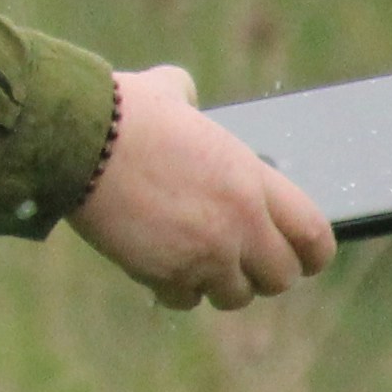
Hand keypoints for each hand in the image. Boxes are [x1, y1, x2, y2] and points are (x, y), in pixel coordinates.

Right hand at [68, 66, 336, 312]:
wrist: (77, 142)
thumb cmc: (121, 111)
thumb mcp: (168, 92)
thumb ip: (187, 97)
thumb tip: (181, 93)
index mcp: (251, 179)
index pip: (314, 235)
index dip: (311, 253)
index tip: (300, 257)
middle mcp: (239, 222)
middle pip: (280, 277)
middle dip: (261, 273)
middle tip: (238, 261)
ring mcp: (205, 252)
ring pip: (234, 296)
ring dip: (217, 284)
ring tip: (194, 263)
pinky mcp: (165, 272)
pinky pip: (185, 299)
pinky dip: (174, 290)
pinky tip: (158, 269)